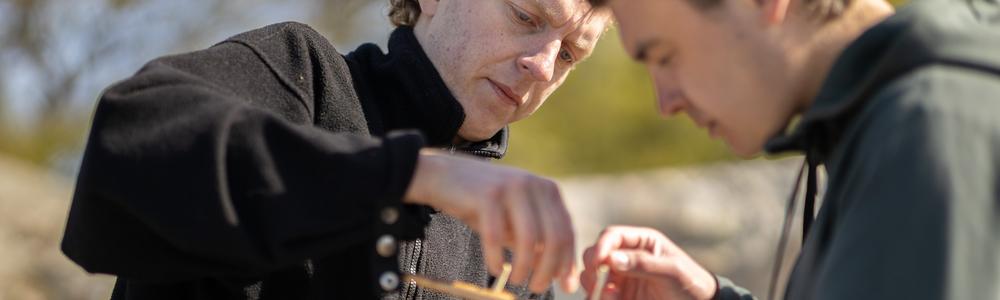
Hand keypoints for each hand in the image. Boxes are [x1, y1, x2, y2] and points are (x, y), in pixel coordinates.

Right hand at [404, 149, 577, 293]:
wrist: (443, 176)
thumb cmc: (482, 203)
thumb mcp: (515, 220)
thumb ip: (537, 240)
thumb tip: (557, 272)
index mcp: (548, 190)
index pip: (567, 231)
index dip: (568, 262)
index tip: (566, 287)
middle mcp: (535, 185)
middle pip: (553, 237)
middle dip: (548, 270)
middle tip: (537, 288)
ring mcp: (512, 187)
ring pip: (530, 239)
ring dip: (525, 267)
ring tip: (517, 282)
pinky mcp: (488, 194)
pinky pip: (497, 236)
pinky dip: (497, 257)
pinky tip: (495, 269)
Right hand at [580, 226, 716, 299]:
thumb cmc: (691, 284)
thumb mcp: (672, 272)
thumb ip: (643, 264)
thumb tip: (611, 259)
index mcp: (642, 242)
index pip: (612, 236)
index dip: (602, 246)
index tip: (599, 261)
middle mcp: (627, 257)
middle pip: (595, 254)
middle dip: (593, 265)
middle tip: (598, 279)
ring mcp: (621, 278)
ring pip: (592, 275)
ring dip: (594, 283)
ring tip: (611, 294)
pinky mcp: (619, 296)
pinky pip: (599, 294)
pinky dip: (599, 297)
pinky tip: (612, 299)